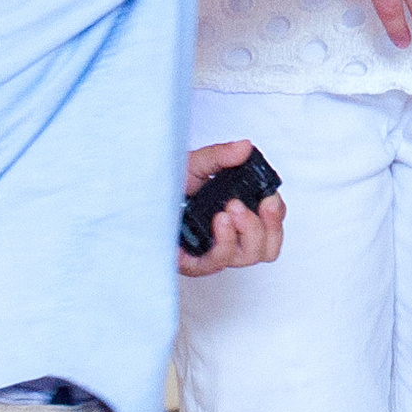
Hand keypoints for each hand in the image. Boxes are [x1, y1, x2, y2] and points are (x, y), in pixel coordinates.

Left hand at [177, 141, 285, 278]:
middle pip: (268, 248)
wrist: (134, 200)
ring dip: (249, 231)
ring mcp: (212, 253)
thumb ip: (222, 155)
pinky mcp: (193, 264)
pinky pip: (218, 262)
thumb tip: (245, 147)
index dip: (276, 216)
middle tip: (260, 204)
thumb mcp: (197, 164)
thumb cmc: (166, 186)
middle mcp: (229, 238)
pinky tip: (219, 221)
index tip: (270, 198)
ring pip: (249, 257)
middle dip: (269, 225)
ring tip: (232, 209)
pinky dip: (226, 242)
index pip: (272, 226)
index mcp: (238, 216)